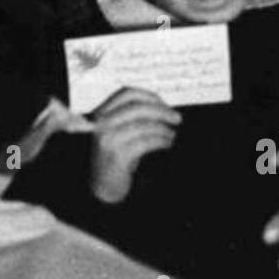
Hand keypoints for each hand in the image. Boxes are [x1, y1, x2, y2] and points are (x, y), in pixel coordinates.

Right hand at [88, 87, 180, 204]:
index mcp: (101, 114)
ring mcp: (108, 139)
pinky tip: (167, 143)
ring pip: (144, 125)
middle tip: (177, 118)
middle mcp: (102, 124)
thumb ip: (132, 118)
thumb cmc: (114, 157)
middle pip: (138, 107)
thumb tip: (164, 108)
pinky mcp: (118, 155)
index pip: (127, 93)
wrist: (101, 185)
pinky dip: (161, 141)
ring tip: (172, 135)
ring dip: (164, 129)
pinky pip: (147, 142)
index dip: (149, 96)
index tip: (164, 104)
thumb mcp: (118, 132)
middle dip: (162, 111)